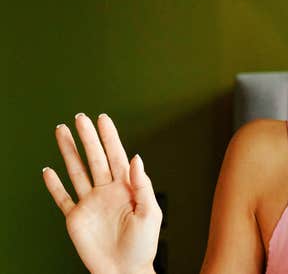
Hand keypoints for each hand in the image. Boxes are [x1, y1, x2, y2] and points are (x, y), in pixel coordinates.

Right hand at [42, 113, 160, 273]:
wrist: (125, 271)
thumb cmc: (143, 245)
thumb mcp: (150, 213)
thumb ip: (143, 185)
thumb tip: (136, 158)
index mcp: (126, 188)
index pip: (116, 156)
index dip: (109, 137)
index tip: (102, 119)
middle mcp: (106, 191)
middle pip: (94, 158)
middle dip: (87, 138)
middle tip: (80, 118)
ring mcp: (90, 203)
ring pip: (77, 171)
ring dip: (69, 152)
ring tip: (61, 132)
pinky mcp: (76, 218)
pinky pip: (62, 198)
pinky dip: (54, 185)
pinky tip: (48, 170)